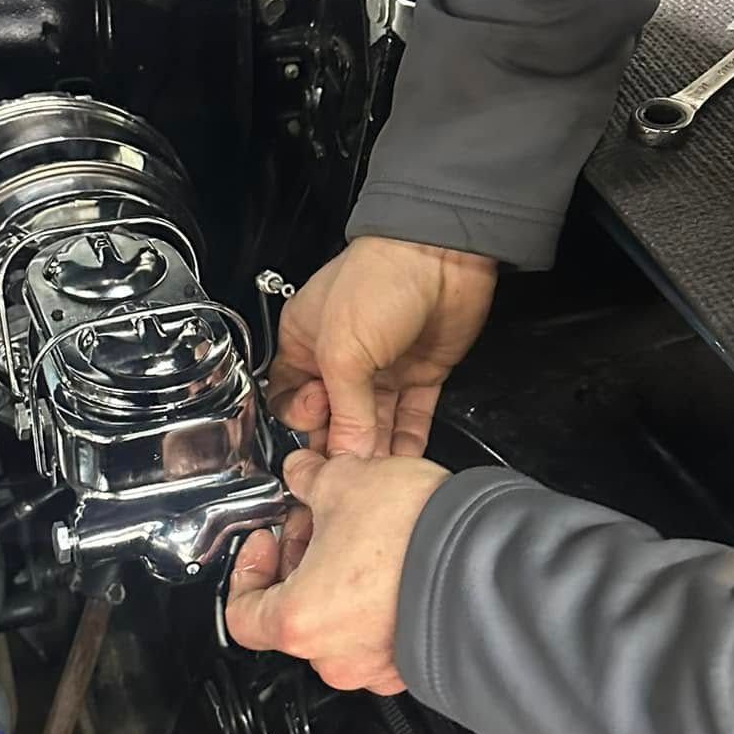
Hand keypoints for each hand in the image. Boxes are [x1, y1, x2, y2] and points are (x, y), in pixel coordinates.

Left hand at [227, 449, 448, 692]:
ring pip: (342, 625)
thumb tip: (303, 473)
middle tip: (322, 522)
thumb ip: (311, 478)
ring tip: (366, 536)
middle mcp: (335, 656)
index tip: (269, 540)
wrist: (492, 562)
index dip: (249, 571)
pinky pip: (384, 635)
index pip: (242, 615)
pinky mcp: (416, 664)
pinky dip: (381, 604)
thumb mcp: (346, 481)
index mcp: (298, 620)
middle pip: (295, 614)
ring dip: (343, 583)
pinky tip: (398, 562)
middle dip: (304, 563)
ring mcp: (378, 667)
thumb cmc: (413, 536)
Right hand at [270, 236, 497, 457]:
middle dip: (342, 445)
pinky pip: (410, 417)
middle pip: (334, 418)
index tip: (320, 434)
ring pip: (373, 423)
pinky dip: (407, 441)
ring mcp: (382, 367)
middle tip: (350, 471)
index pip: (291, 399)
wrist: (441, 256)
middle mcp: (341, 357)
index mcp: (305, 342)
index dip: (303, 422)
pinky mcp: (419, 374)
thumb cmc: (379, 278)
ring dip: (376, 452)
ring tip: (377, 477)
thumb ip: (345, 410)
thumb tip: (344, 456)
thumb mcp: (344, 350)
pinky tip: (403, 463)